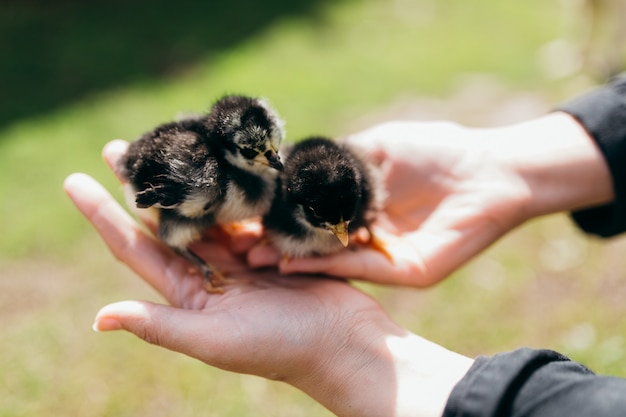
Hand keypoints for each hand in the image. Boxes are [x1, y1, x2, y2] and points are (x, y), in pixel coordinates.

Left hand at [63, 142, 471, 416]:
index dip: (103, 215)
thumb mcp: (214, 341)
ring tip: (165, 144)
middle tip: (118, 148)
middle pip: (165, 220)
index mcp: (188, 294)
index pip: (135, 248)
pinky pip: (244, 209)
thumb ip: (160, 326)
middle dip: (142, 185)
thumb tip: (100, 317)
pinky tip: (219, 159)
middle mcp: (209, 272)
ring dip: (184, 178)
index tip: (75, 180)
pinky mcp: (270, 242)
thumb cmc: (280, 348)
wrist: (344, 341)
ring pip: (204, 208)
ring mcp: (240, 256)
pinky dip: (230, 185)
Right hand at [249, 114, 612, 286]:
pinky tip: (292, 265)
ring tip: (253, 257)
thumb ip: (338, 160)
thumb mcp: (376, 146)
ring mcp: (383, 255)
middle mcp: (366, 233)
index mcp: (360, 204)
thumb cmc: (437, 148)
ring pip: (329, 261)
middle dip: (276, 243)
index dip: (277, 214)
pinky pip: (357, 270)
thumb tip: (292, 164)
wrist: (492, 168)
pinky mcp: (403, 271)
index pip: (309, 212)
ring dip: (291, 261)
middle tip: (236, 245)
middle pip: (313, 242)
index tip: (241, 213)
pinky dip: (324, 267)